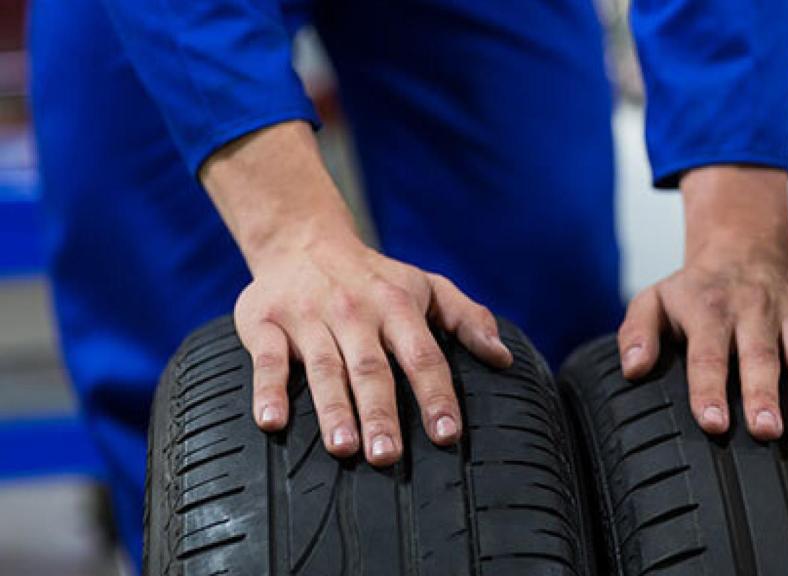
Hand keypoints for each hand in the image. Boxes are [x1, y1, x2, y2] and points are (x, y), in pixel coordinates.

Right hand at [200, 121, 511, 465]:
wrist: (303, 238)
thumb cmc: (375, 277)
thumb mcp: (426, 286)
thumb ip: (467, 318)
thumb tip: (504, 358)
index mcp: (397, 306)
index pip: (422, 356)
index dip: (435, 395)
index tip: (447, 434)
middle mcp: (354, 312)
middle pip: (371, 368)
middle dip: (381, 412)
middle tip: (388, 456)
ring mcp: (309, 316)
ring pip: (323, 368)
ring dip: (333, 409)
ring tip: (343, 447)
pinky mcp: (265, 322)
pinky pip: (267, 360)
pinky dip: (268, 390)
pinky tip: (271, 422)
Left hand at [617, 166, 787, 439]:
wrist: (741, 246)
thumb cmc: (694, 290)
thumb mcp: (653, 301)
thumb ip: (637, 334)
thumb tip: (633, 370)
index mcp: (708, 310)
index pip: (707, 355)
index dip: (709, 389)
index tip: (714, 423)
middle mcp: (752, 307)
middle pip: (758, 355)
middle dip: (763, 393)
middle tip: (767, 431)